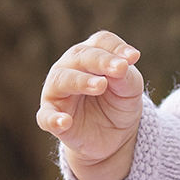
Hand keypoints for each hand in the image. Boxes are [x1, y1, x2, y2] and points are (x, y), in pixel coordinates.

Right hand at [36, 30, 144, 179]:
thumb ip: (126, 77)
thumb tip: (122, 66)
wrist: (113, 137)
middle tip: (119, 69)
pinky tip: (65, 121)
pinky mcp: (51, 117)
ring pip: (62, 80)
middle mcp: (70, 67)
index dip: (116, 47)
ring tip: (100, 86)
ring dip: (81, 81)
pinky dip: (53, 118)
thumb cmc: (119, 102)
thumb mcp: (130, 90)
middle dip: (101, 60)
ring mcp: (58, 92)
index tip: (134, 58)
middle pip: (81, 55)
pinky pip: (46, 117)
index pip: (101, 42)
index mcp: (92, 54)